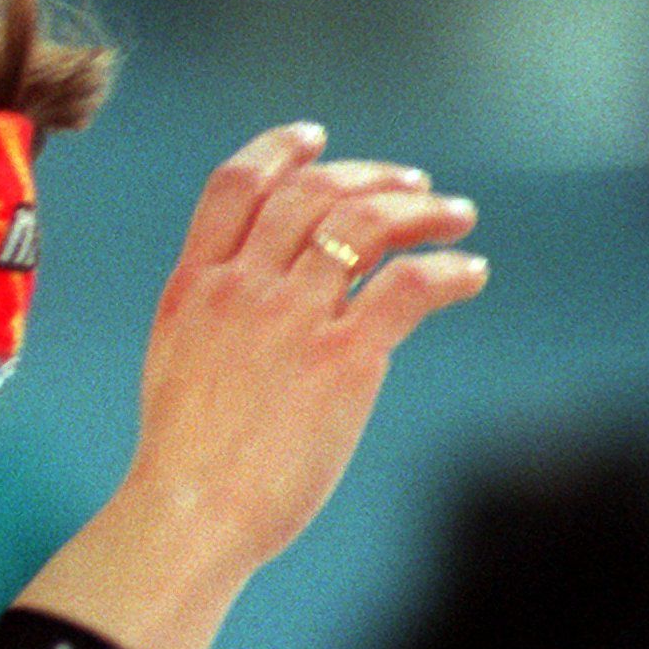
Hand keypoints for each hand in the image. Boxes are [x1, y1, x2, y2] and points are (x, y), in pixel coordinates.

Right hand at [128, 121, 485, 570]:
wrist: (191, 509)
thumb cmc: (186, 457)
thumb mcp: (178, 361)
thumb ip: (216, 317)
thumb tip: (268, 301)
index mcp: (193, 287)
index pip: (234, 186)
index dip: (279, 151)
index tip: (315, 139)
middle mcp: (240, 288)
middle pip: (311, 191)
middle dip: (369, 175)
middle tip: (410, 184)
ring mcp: (291, 318)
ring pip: (365, 222)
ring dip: (421, 210)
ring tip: (452, 217)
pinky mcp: (343, 356)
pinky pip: (410, 285)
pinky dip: (451, 270)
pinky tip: (470, 274)